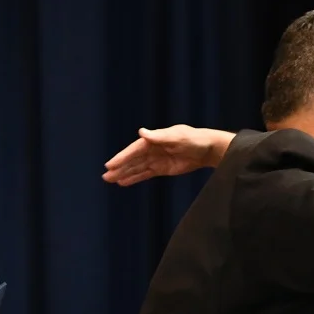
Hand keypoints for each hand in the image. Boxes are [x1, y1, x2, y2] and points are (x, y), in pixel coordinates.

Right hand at [103, 125, 233, 184]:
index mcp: (154, 139)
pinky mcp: (162, 168)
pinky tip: (124, 182)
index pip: (134, 150)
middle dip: (119, 168)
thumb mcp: (178, 137)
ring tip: (110, 180)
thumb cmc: (194, 139)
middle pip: (133, 160)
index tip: (110, 165)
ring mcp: (156, 159)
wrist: (208, 149)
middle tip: (105, 176)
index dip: (122, 157)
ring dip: (124, 174)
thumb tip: (142, 132)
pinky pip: (145, 174)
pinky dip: (135, 177)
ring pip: (137, 168)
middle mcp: (152, 149)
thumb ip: (160, 136)